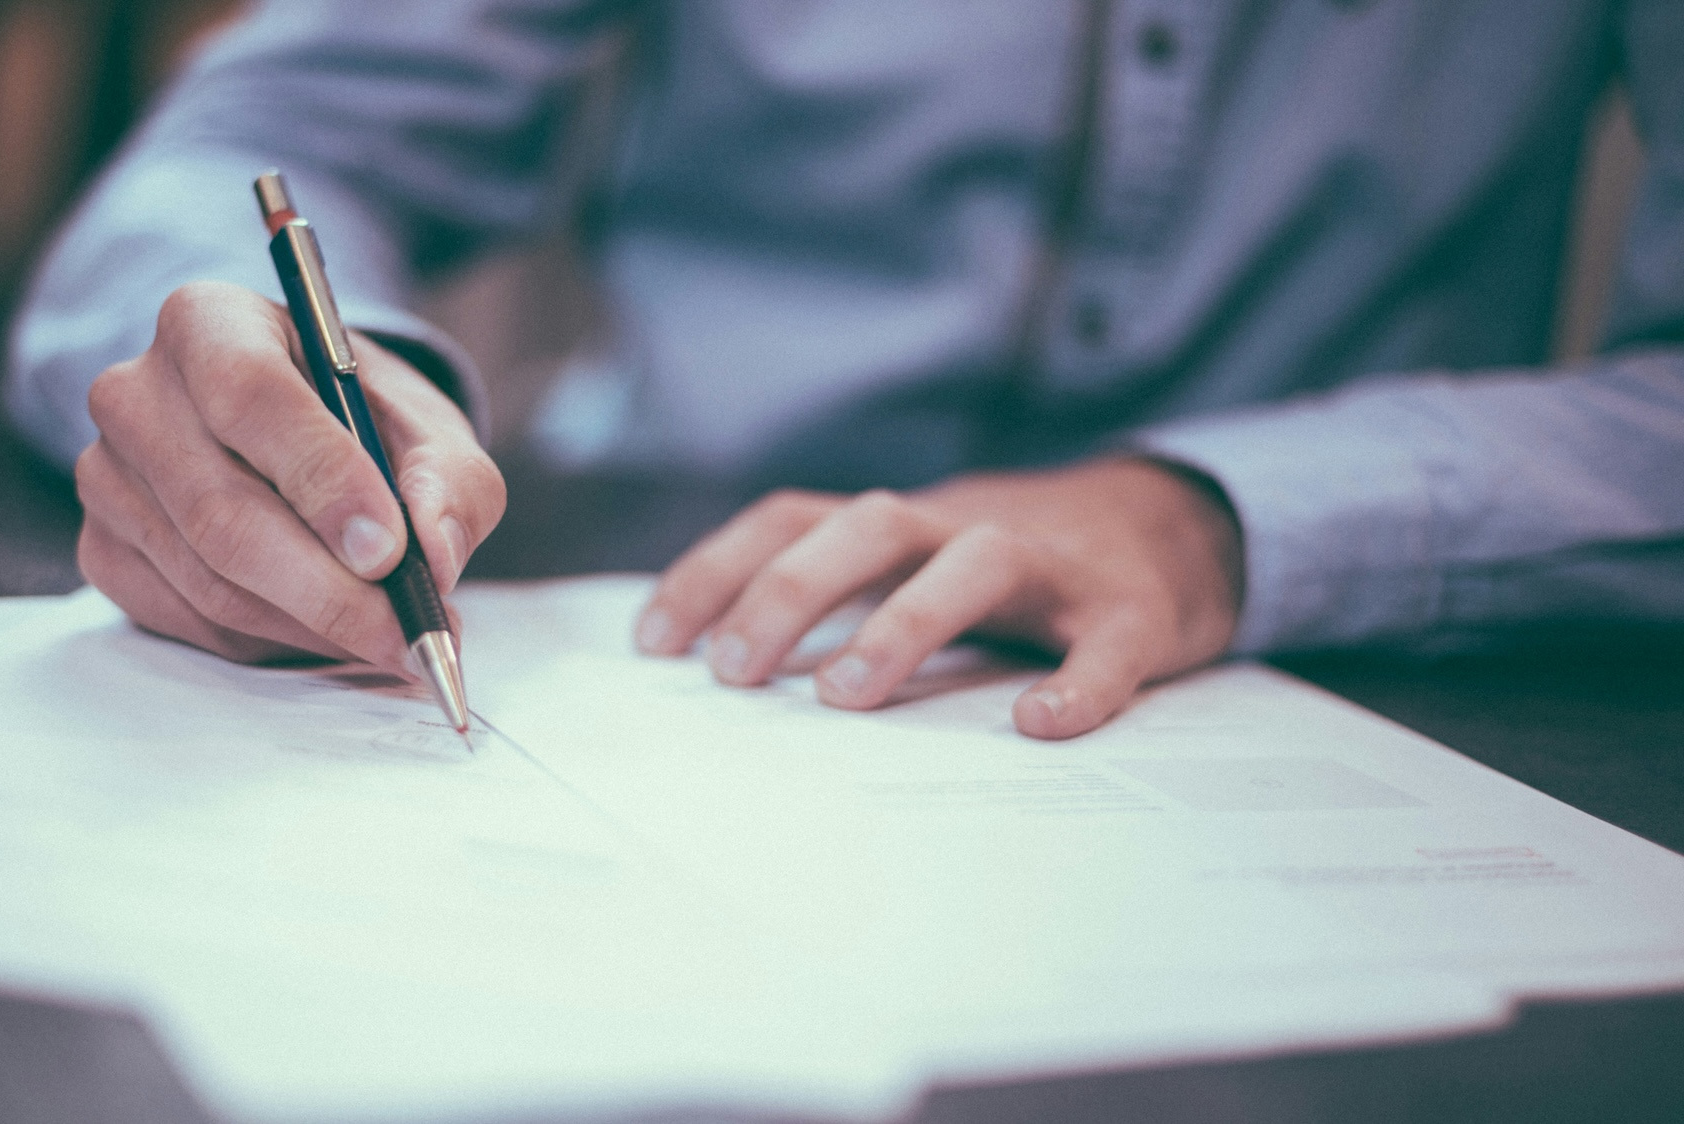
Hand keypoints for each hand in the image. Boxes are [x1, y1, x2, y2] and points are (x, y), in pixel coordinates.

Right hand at [74, 281, 503, 672]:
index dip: (322, 479)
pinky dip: (271, 641)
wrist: (297, 439)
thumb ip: (450, 481)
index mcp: (209, 322)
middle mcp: (136, 393)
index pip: (250, 396)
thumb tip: (435, 555)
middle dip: (328, 589)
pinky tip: (325, 629)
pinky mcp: (103, 549)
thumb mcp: (428, 428)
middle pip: (222, 511)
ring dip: (311, 625)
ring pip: (210, 580)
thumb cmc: (361, 421)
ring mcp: (106, 477)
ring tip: (389, 636)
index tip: (388, 551)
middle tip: (408, 633)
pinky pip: (190, 620)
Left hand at [634, 458, 1242, 737]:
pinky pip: (1106, 644)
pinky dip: (1078, 682)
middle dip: (790, 591)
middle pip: (868, 526)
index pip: (792, 519)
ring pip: (975, 563)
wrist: (1177, 528)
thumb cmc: (1014, 568)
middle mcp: (965, 527)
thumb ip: (839, 598)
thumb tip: (721, 670)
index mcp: (903, 525)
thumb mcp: (916, 564)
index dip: (717, 570)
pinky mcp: (1132, 611)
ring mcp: (1052, 566)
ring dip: (903, 621)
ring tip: (845, 696)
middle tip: (733, 673)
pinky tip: (1040, 724)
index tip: (653, 643)